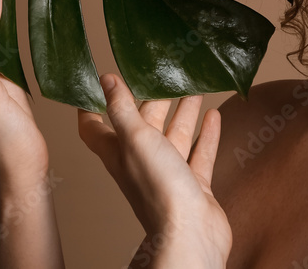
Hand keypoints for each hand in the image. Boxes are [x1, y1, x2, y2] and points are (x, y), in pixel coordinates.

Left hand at [77, 73, 231, 262]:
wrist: (191, 233)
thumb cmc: (159, 189)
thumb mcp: (136, 139)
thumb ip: (122, 109)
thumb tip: (106, 80)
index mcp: (118, 152)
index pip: (95, 126)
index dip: (93, 104)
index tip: (99, 81)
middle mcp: (140, 162)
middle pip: (143, 125)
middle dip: (152, 100)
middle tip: (165, 74)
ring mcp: (168, 174)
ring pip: (174, 136)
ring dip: (183, 112)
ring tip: (194, 87)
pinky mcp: (192, 184)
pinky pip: (198, 153)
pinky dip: (205, 134)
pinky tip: (214, 115)